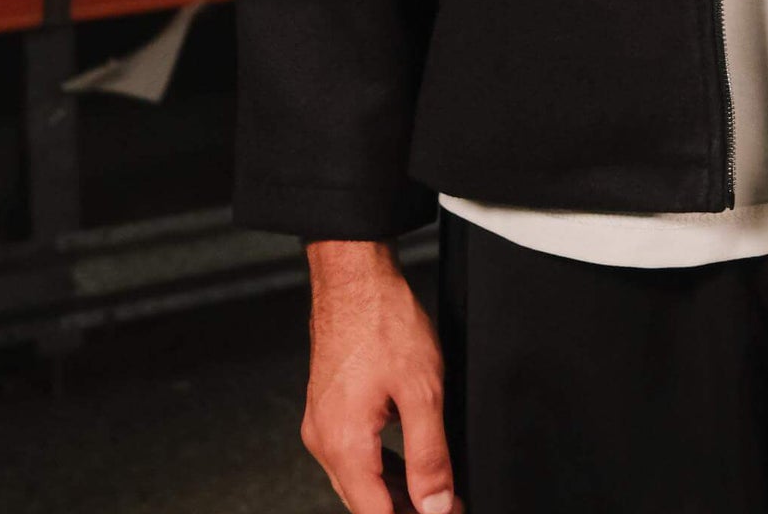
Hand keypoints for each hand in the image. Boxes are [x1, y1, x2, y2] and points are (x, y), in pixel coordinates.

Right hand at [301, 239, 457, 513]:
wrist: (354, 277)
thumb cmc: (382, 319)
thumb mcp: (423, 390)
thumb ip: (430, 454)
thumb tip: (437, 502)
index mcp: (344, 444)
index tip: (445, 513)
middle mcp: (324, 440)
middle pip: (364, 502)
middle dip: (404, 510)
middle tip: (445, 505)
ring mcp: (322, 423)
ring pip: (358, 479)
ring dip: (393, 492)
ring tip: (434, 492)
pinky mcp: (327, 408)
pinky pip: (353, 453)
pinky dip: (380, 467)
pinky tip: (405, 465)